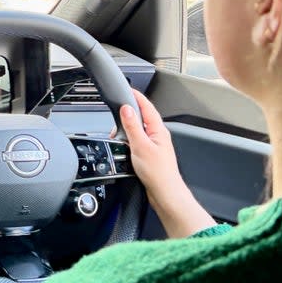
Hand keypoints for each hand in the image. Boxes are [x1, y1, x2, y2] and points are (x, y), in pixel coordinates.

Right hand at [119, 90, 215, 238]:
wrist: (165, 193)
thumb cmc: (158, 173)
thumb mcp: (141, 146)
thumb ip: (132, 127)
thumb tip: (126, 109)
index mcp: (158, 130)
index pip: (147, 106)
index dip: (136, 96)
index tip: (127, 89)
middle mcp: (158, 136)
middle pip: (142, 117)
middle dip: (128, 114)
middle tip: (116, 115)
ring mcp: (154, 145)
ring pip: (139, 130)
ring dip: (127, 129)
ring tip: (118, 134)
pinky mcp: (150, 155)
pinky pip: (138, 141)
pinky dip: (129, 140)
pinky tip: (124, 147)